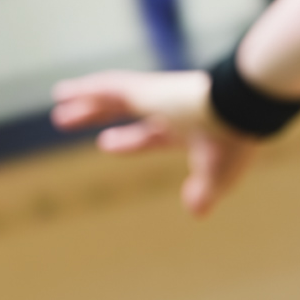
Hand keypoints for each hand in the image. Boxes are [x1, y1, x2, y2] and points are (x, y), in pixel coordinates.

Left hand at [50, 68, 255, 216]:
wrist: (241, 108)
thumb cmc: (233, 143)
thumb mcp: (218, 175)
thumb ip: (204, 192)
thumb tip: (197, 213)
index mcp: (187, 129)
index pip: (150, 135)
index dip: (128, 140)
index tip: (105, 142)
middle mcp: (169, 110)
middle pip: (125, 112)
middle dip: (100, 116)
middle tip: (72, 121)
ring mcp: (156, 97)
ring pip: (112, 97)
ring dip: (85, 102)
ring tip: (59, 103)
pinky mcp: (145, 90)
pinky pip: (108, 87)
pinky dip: (85, 89)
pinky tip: (64, 92)